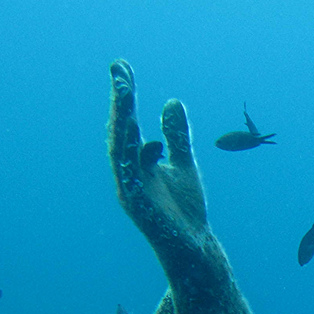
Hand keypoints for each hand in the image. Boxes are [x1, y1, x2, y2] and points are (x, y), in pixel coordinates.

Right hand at [108, 59, 209, 246]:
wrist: (194, 246)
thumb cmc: (186, 209)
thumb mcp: (184, 164)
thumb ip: (177, 136)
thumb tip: (172, 101)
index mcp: (137, 162)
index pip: (127, 124)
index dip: (124, 97)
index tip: (122, 67)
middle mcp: (128, 173)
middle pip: (119, 132)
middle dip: (119, 102)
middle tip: (120, 71)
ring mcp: (130, 189)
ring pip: (120, 151)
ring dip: (121, 123)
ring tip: (125, 94)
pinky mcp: (138, 206)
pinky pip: (131, 178)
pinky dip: (132, 158)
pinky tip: (138, 138)